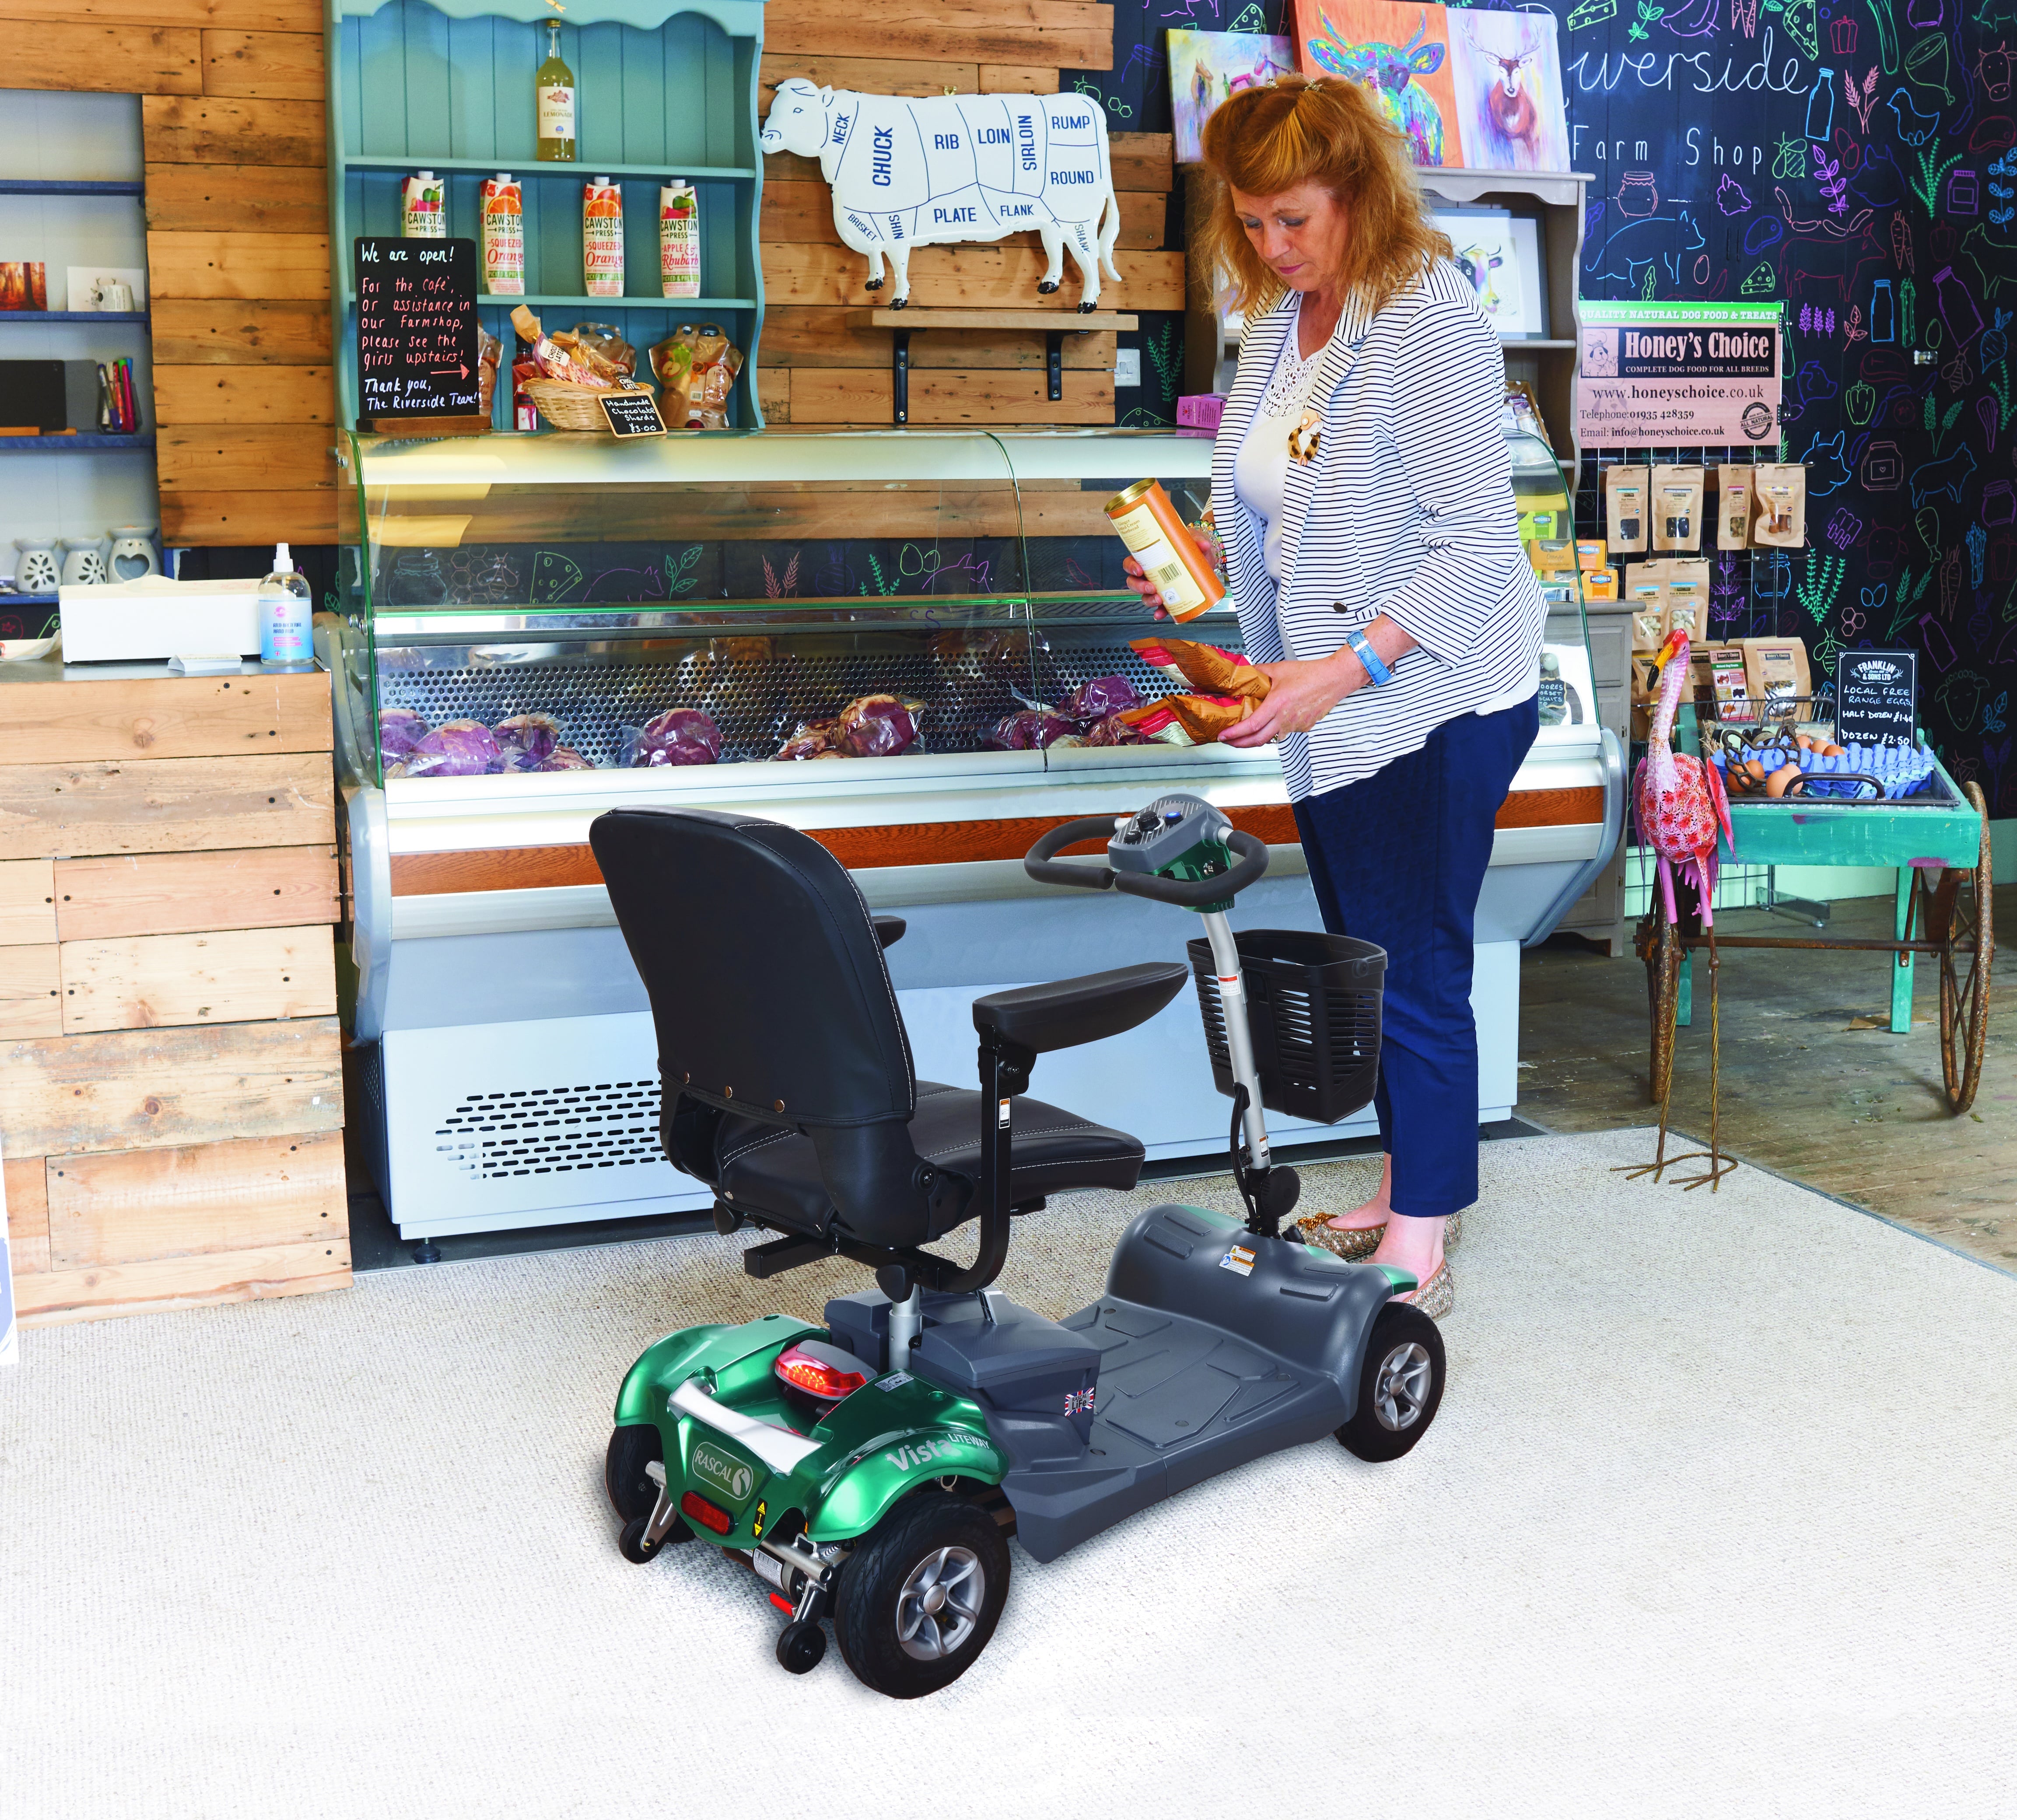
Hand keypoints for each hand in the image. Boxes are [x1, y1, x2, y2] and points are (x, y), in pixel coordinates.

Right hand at [1121, 523, 1222, 620]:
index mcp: (1150, 558)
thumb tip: (1203, 545)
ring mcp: (1158, 588)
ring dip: (1149, 600)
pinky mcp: (1168, 599)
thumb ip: (1197, 541)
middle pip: (1134, 582)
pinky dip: (1159, 612)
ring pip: (1144, 596)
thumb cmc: (1191, 549)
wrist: (1204, 561)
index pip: (1132, 562)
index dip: (1131, 566)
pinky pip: (1159, 608)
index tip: (1139, 570)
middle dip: (1139, 586)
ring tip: (1159, 599)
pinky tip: (1160, 614)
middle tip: (1151, 587)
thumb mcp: (1194, 541)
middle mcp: (1150, 574)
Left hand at [1220, 654, 1355, 747]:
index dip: (1235, 734)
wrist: (1334, 678)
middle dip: (1239, 743)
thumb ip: (1259, 672)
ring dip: (1256, 738)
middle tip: (1229, 741)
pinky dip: (1274, 730)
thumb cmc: (1311, 673)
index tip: (1223, 735)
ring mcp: (1295, 725)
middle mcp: (1285, 718)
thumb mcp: (1280, 669)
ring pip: (1271, 738)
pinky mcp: (1304, 727)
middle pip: (1257, 740)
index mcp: (1277, 704)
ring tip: (1246, 734)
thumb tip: (1245, 673)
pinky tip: (1270, 723)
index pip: (1251, 726)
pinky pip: (1284, 732)